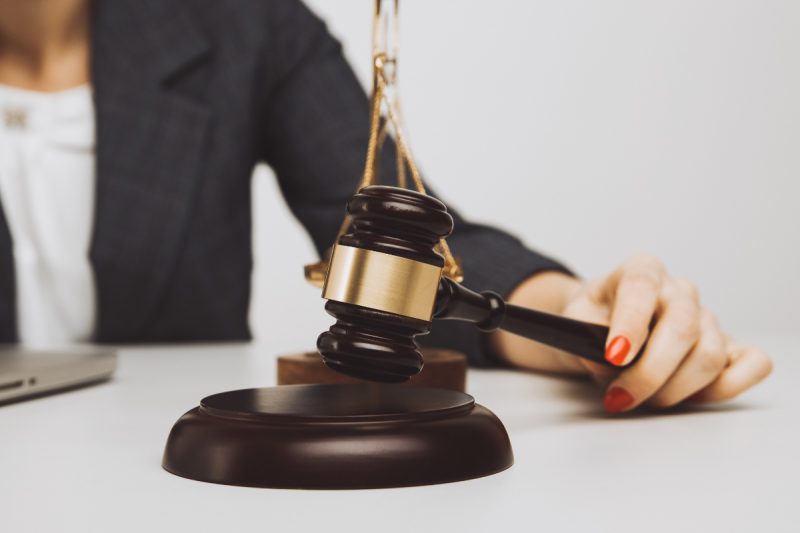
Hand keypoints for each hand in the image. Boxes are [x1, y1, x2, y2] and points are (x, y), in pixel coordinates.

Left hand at [493, 255, 772, 412]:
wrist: (603, 324)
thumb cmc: (591, 319)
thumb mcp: (573, 323)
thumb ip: (583, 340)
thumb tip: (607, 366)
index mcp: (641, 270)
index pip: (642, 287)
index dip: (630, 323)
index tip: (614, 356)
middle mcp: (679, 290)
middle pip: (682, 329)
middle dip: (649, 374)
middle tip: (619, 398)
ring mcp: (708, 316)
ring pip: (710, 356)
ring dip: (674, 390)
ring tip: (641, 400)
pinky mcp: (730, 345)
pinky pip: (753, 364)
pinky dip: (728, 386)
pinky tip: (691, 396)